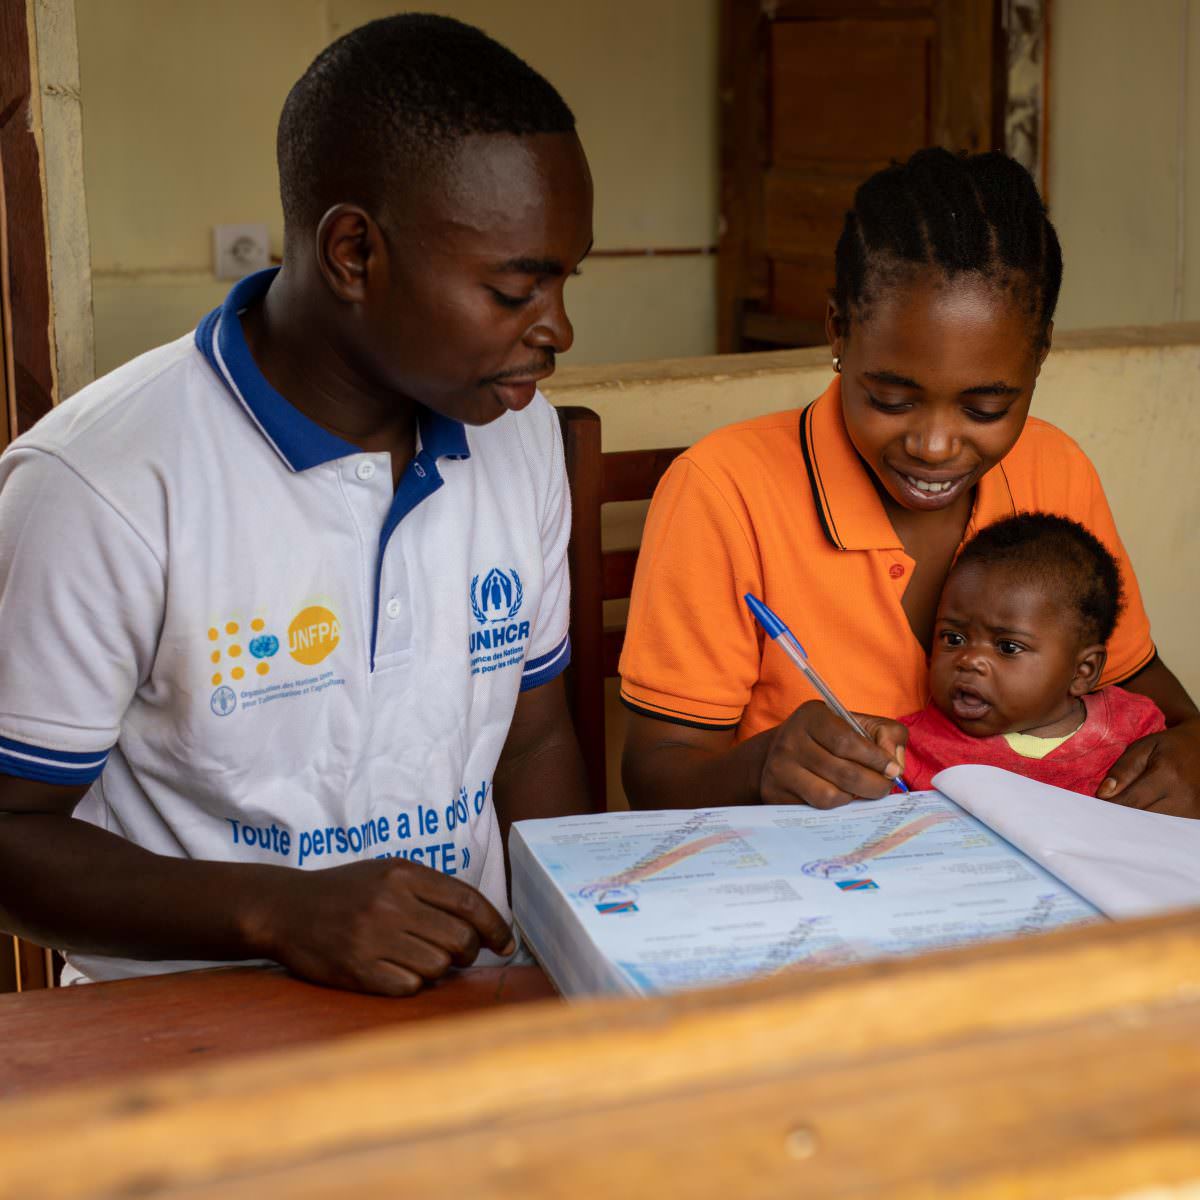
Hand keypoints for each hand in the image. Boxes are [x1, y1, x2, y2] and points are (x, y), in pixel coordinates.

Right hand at [250, 858, 514, 995]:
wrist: (287, 909)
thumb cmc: (347, 890)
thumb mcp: (389, 872)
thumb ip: (432, 890)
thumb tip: (481, 924)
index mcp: (404, 875)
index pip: (468, 902)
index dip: (495, 925)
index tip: (506, 943)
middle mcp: (391, 904)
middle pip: (459, 939)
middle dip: (468, 951)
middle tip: (459, 953)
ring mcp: (373, 938)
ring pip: (438, 966)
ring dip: (439, 968)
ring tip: (421, 957)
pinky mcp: (358, 970)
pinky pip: (409, 987)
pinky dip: (412, 983)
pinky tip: (397, 970)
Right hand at [760, 701, 907, 808]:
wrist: (784, 752)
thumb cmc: (831, 738)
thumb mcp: (859, 724)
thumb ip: (888, 734)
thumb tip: (895, 765)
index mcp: (812, 716)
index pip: (847, 742)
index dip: (876, 760)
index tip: (893, 770)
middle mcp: (790, 740)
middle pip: (843, 773)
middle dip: (874, 785)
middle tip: (885, 787)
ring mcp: (779, 769)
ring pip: (830, 796)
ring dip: (854, 798)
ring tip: (859, 791)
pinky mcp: (774, 793)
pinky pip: (815, 810)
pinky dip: (835, 808)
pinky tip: (839, 797)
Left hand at [1097, 718, 1199, 817]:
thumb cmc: (1169, 746)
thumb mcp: (1142, 747)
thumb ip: (1122, 769)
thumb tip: (1104, 794)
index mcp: (1167, 774)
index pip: (1130, 802)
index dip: (1109, 807)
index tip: (1096, 807)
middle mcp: (1183, 795)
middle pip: (1141, 817)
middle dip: (1120, 815)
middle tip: (1106, 812)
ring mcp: (1193, 808)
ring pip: (1153, 825)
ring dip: (1136, 820)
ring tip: (1126, 809)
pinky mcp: (1197, 816)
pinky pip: (1167, 825)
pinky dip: (1152, 821)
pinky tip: (1144, 812)